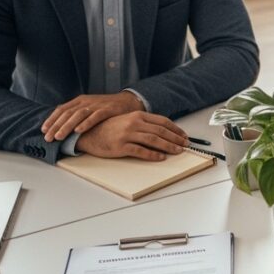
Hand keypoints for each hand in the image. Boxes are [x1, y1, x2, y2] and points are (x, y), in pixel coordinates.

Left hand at [42, 91, 144, 141]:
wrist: (128, 101)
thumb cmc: (106, 108)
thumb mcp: (89, 107)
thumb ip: (76, 113)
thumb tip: (59, 124)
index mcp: (80, 100)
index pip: (61, 109)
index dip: (51, 120)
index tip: (43, 130)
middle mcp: (86, 101)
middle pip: (67, 113)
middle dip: (56, 126)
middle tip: (48, 138)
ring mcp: (97, 105)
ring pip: (78, 115)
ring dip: (67, 126)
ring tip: (59, 137)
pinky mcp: (108, 110)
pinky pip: (95, 116)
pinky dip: (86, 123)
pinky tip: (79, 131)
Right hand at [74, 111, 189, 160]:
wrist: (87, 133)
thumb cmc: (110, 128)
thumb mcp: (128, 121)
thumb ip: (144, 125)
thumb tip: (163, 134)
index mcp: (138, 115)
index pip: (163, 122)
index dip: (176, 129)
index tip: (184, 136)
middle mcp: (134, 123)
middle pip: (161, 131)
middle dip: (176, 139)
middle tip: (186, 145)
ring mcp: (127, 134)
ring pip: (153, 140)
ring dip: (168, 146)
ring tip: (177, 151)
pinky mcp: (120, 146)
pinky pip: (140, 151)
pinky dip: (153, 154)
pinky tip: (161, 157)